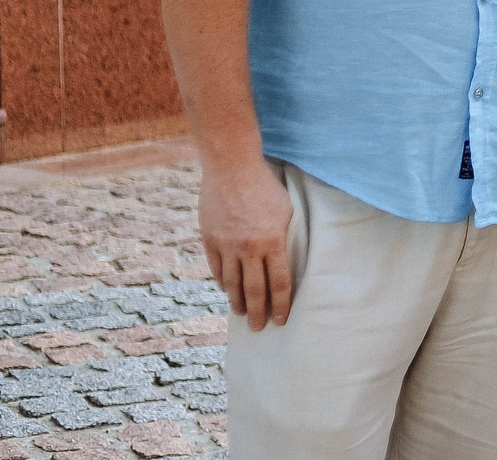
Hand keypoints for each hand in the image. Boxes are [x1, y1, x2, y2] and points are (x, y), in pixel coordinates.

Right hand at [199, 158, 295, 330]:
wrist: (232, 167)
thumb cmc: (265, 186)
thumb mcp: (286, 210)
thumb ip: (284, 237)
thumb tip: (285, 259)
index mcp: (273, 242)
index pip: (279, 284)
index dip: (280, 305)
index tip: (281, 320)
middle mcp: (249, 248)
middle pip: (254, 290)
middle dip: (258, 313)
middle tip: (259, 328)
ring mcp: (227, 246)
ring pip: (231, 284)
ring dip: (237, 301)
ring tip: (242, 314)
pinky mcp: (210, 240)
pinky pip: (216, 269)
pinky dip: (222, 282)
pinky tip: (226, 290)